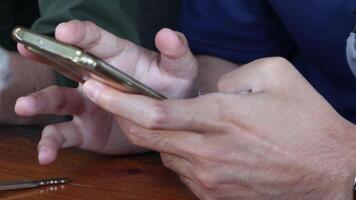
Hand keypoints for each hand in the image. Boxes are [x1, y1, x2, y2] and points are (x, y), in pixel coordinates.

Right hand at [15, 20, 197, 164]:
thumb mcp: (178, 70)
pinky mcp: (84, 129)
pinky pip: (63, 135)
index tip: (64, 32)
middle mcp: (94, 78)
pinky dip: (51, 144)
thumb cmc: (171, 89)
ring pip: (57, 100)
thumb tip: (169, 34)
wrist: (166, 122)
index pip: (95, 40)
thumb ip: (176, 52)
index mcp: (115, 58)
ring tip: (24, 106)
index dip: (80, 33)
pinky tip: (45, 155)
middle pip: (65, 64)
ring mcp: (86, 104)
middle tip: (28, 49)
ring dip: (39, 102)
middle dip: (46, 56)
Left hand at [82, 57, 355, 199]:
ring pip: (164, 153)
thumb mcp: (276, 75)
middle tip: (115, 100)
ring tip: (179, 121)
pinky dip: (180, 153)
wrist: (332, 172)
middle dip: (124, 116)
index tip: (95, 89)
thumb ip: (231, 76)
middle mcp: (208, 151)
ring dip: (160, 135)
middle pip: (147, 136)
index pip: (154, 113)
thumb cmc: (308, 123)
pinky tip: (200, 144)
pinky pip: (182, 170)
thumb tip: (208, 90)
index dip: (118, 101)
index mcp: (221, 117)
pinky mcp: (214, 194)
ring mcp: (209, 177)